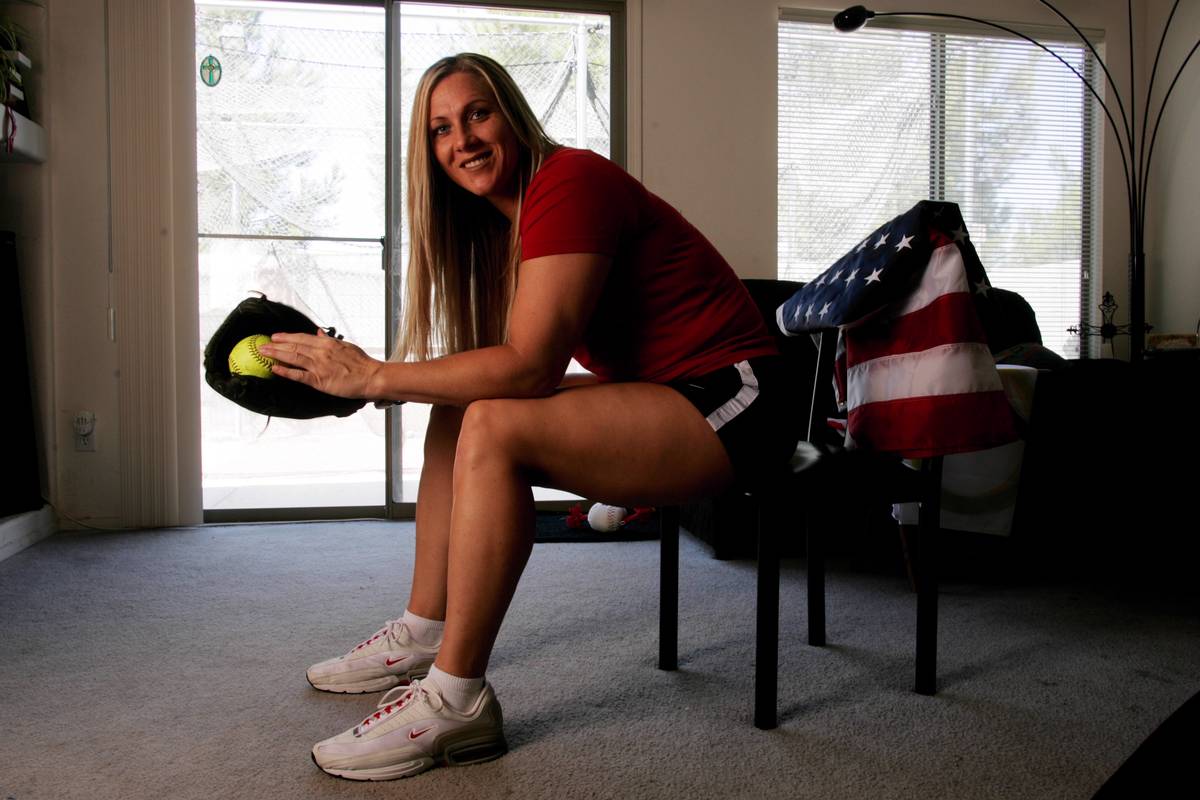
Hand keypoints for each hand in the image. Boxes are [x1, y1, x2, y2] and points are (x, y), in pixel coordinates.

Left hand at [257, 330, 381, 399]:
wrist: (371, 377)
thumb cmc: (362, 364)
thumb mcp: (346, 346)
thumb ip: (330, 340)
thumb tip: (319, 333)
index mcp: (327, 343)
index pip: (302, 338)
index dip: (287, 336)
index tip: (276, 336)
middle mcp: (321, 352)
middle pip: (294, 346)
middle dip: (276, 344)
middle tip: (263, 344)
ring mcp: (319, 366)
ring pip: (293, 357)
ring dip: (276, 354)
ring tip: (264, 353)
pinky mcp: (319, 380)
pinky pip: (298, 375)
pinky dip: (285, 371)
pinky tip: (275, 369)